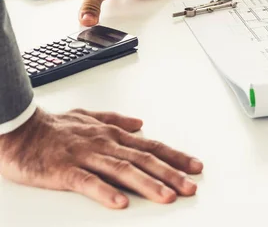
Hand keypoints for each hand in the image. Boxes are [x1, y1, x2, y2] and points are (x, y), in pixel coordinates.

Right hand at [0, 108, 202, 208]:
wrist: (20, 129)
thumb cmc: (55, 127)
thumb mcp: (90, 117)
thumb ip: (117, 120)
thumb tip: (141, 124)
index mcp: (113, 135)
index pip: (152, 146)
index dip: (175, 157)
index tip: (195, 166)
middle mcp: (105, 144)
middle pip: (144, 160)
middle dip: (171, 174)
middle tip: (190, 187)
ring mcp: (86, 157)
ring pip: (122, 170)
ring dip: (147, 184)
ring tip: (167, 196)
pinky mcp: (65, 171)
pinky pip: (88, 183)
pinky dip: (105, 192)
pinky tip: (120, 203)